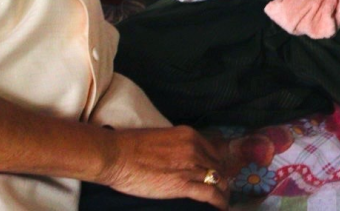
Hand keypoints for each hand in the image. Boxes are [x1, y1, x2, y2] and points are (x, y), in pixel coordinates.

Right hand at [101, 126, 228, 208]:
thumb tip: (180, 158)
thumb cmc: (130, 147)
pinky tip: (221, 207)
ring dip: (223, 192)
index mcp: (189, 135)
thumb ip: (176, 146)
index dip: (218, 164)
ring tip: (223, 201)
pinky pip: (210, 194)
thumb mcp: (161, 138)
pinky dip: (219, 202)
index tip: (218, 173)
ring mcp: (190, 166)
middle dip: (222, 178)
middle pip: (218, 166)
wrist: (116, 156)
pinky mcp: (183, 184)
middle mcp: (194, 148)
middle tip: (222, 189)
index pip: (214, 151)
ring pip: (218, 180)